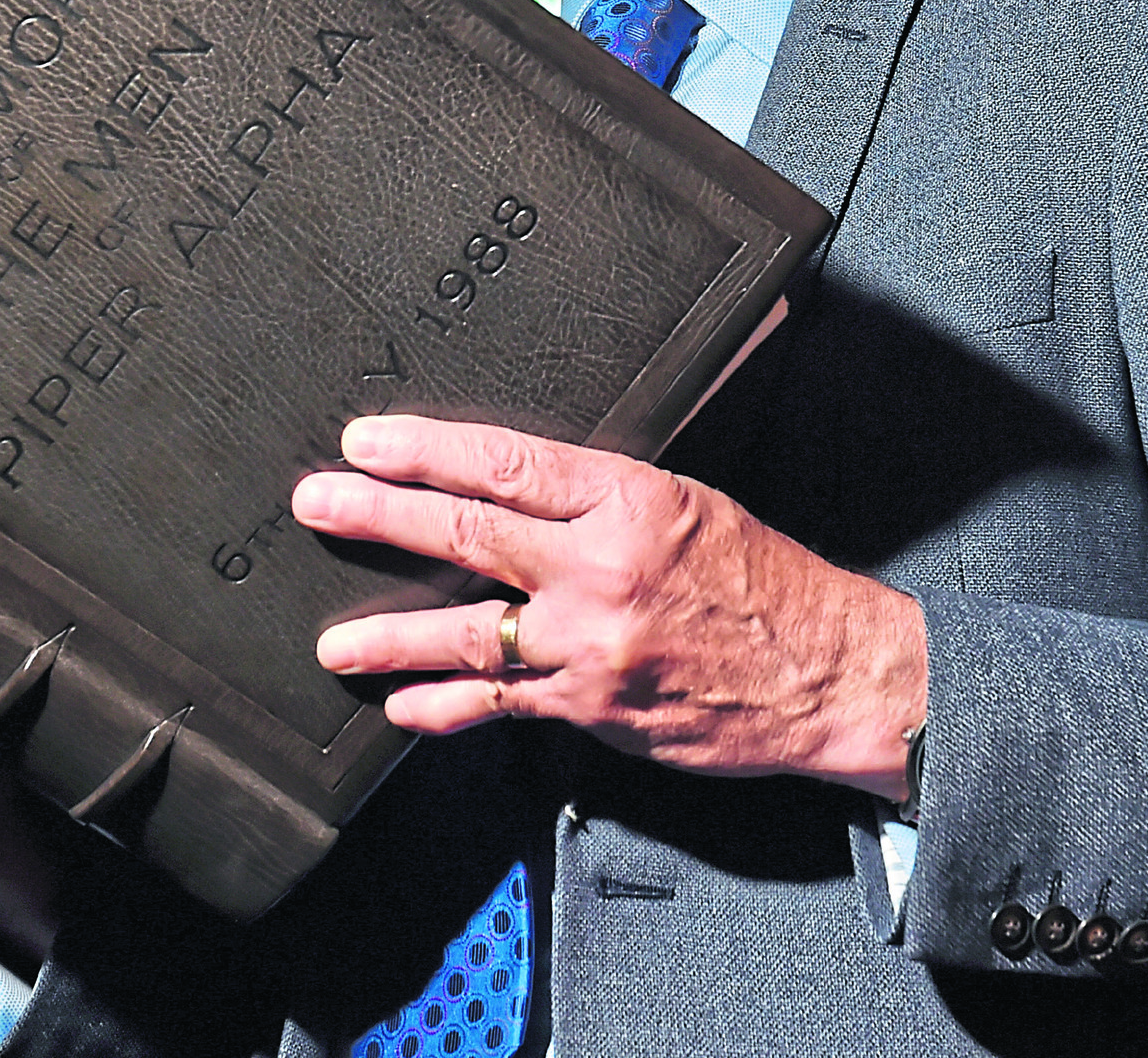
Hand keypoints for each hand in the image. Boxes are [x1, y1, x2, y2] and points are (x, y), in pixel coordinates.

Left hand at [291, 415, 925, 794]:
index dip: (427, 449)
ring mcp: (592, 644)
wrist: (828, 674)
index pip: (507, 462)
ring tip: (334, 641)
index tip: (368, 440)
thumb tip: (516, 478)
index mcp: (630, 498)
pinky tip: (405, 706)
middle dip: (381, 517)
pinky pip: (501, 704)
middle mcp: (603, 567)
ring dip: (391, 636)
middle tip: (318, 504)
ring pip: (469, 634)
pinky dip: (446, 708)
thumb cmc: (765, 582)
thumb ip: (604, 496)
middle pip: (469, 535)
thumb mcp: (692, 503)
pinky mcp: (593, 707)